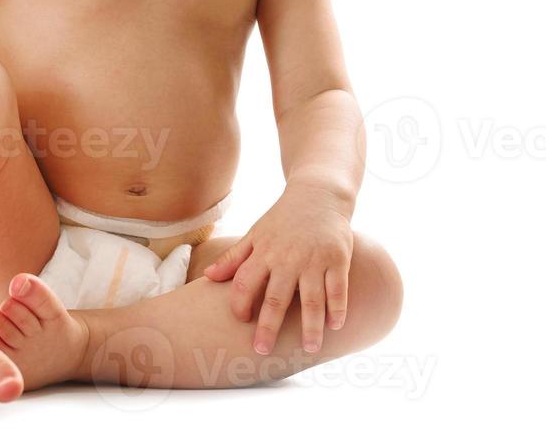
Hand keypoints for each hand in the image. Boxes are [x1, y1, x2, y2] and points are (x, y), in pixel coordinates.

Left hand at [201, 183, 353, 355]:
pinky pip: (338, 288)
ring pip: (311, 299)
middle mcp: (287, 259)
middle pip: (275, 298)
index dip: (239, 303)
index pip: (244, 283)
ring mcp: (314, 260)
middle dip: (268, 326)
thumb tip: (207, 277)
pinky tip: (335, 327)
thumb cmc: (283, 219)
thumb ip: (233, 258)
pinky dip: (337, 308)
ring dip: (310, 327)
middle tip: (261, 350)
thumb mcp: (255, 234)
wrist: (318, 194)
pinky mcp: (338, 258)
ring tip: (309, 350)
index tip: (240, 322)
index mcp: (263, 253)